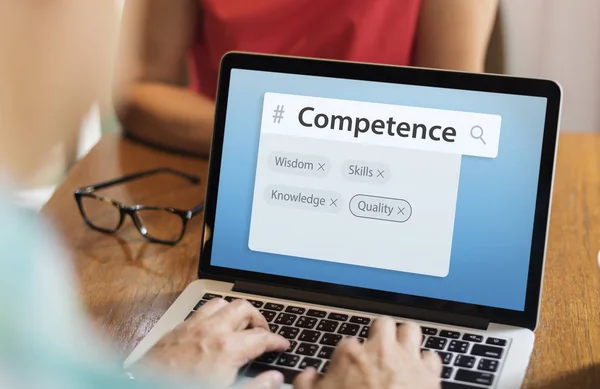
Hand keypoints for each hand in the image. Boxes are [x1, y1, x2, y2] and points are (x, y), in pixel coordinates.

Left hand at [137, 298, 289, 388]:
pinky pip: (200, 311)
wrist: (143, 387)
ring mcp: (192, 326)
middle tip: (262, 333)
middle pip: (244, 308)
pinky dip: (213, 315)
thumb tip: (274, 379)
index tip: (282, 345)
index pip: (262, 337)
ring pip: (221, 303)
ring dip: (234, 312)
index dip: (277, 341)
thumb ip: (255, 387)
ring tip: (239, 326)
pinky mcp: (176, 329)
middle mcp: (211, 330)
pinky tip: (213, 329)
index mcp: (227, 348)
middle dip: (258, 319)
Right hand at [295, 318, 441, 388]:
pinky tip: (421, 372)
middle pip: (382, 325)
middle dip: (380, 334)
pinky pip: (432, 356)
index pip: (347, 343)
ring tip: (401, 350)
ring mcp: (406, 360)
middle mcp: (380, 350)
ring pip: (410, 330)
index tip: (348, 369)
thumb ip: (306, 384)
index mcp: (350, 355)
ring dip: (406, 338)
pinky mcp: (429, 374)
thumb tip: (307, 375)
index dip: (348, 357)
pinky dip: (426, 363)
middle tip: (378, 349)